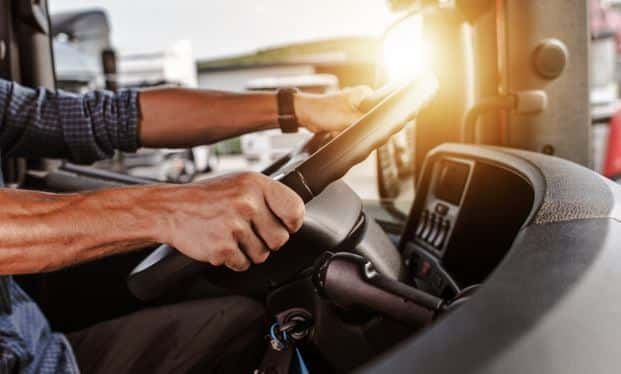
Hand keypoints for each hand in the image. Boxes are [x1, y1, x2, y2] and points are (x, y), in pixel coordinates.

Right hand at [158, 172, 304, 270]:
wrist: (171, 209)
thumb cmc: (208, 197)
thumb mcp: (240, 184)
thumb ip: (267, 197)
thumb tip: (294, 217)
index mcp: (255, 184)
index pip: (294, 209)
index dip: (292, 222)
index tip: (285, 225)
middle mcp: (247, 203)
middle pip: (280, 239)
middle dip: (267, 241)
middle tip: (250, 232)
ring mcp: (234, 226)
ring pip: (262, 254)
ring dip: (249, 251)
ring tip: (232, 236)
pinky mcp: (222, 248)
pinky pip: (243, 264)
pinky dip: (234, 260)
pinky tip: (222, 244)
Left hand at [294, 86, 372, 132]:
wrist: (305, 114)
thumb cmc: (323, 111)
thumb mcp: (348, 118)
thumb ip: (366, 122)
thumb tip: (379, 127)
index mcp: (363, 93)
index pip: (379, 107)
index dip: (375, 118)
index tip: (364, 124)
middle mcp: (359, 100)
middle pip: (367, 119)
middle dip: (356, 126)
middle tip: (346, 125)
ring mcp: (351, 109)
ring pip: (357, 126)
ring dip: (347, 130)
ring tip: (337, 127)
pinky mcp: (344, 118)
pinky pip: (349, 129)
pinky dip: (341, 131)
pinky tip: (334, 129)